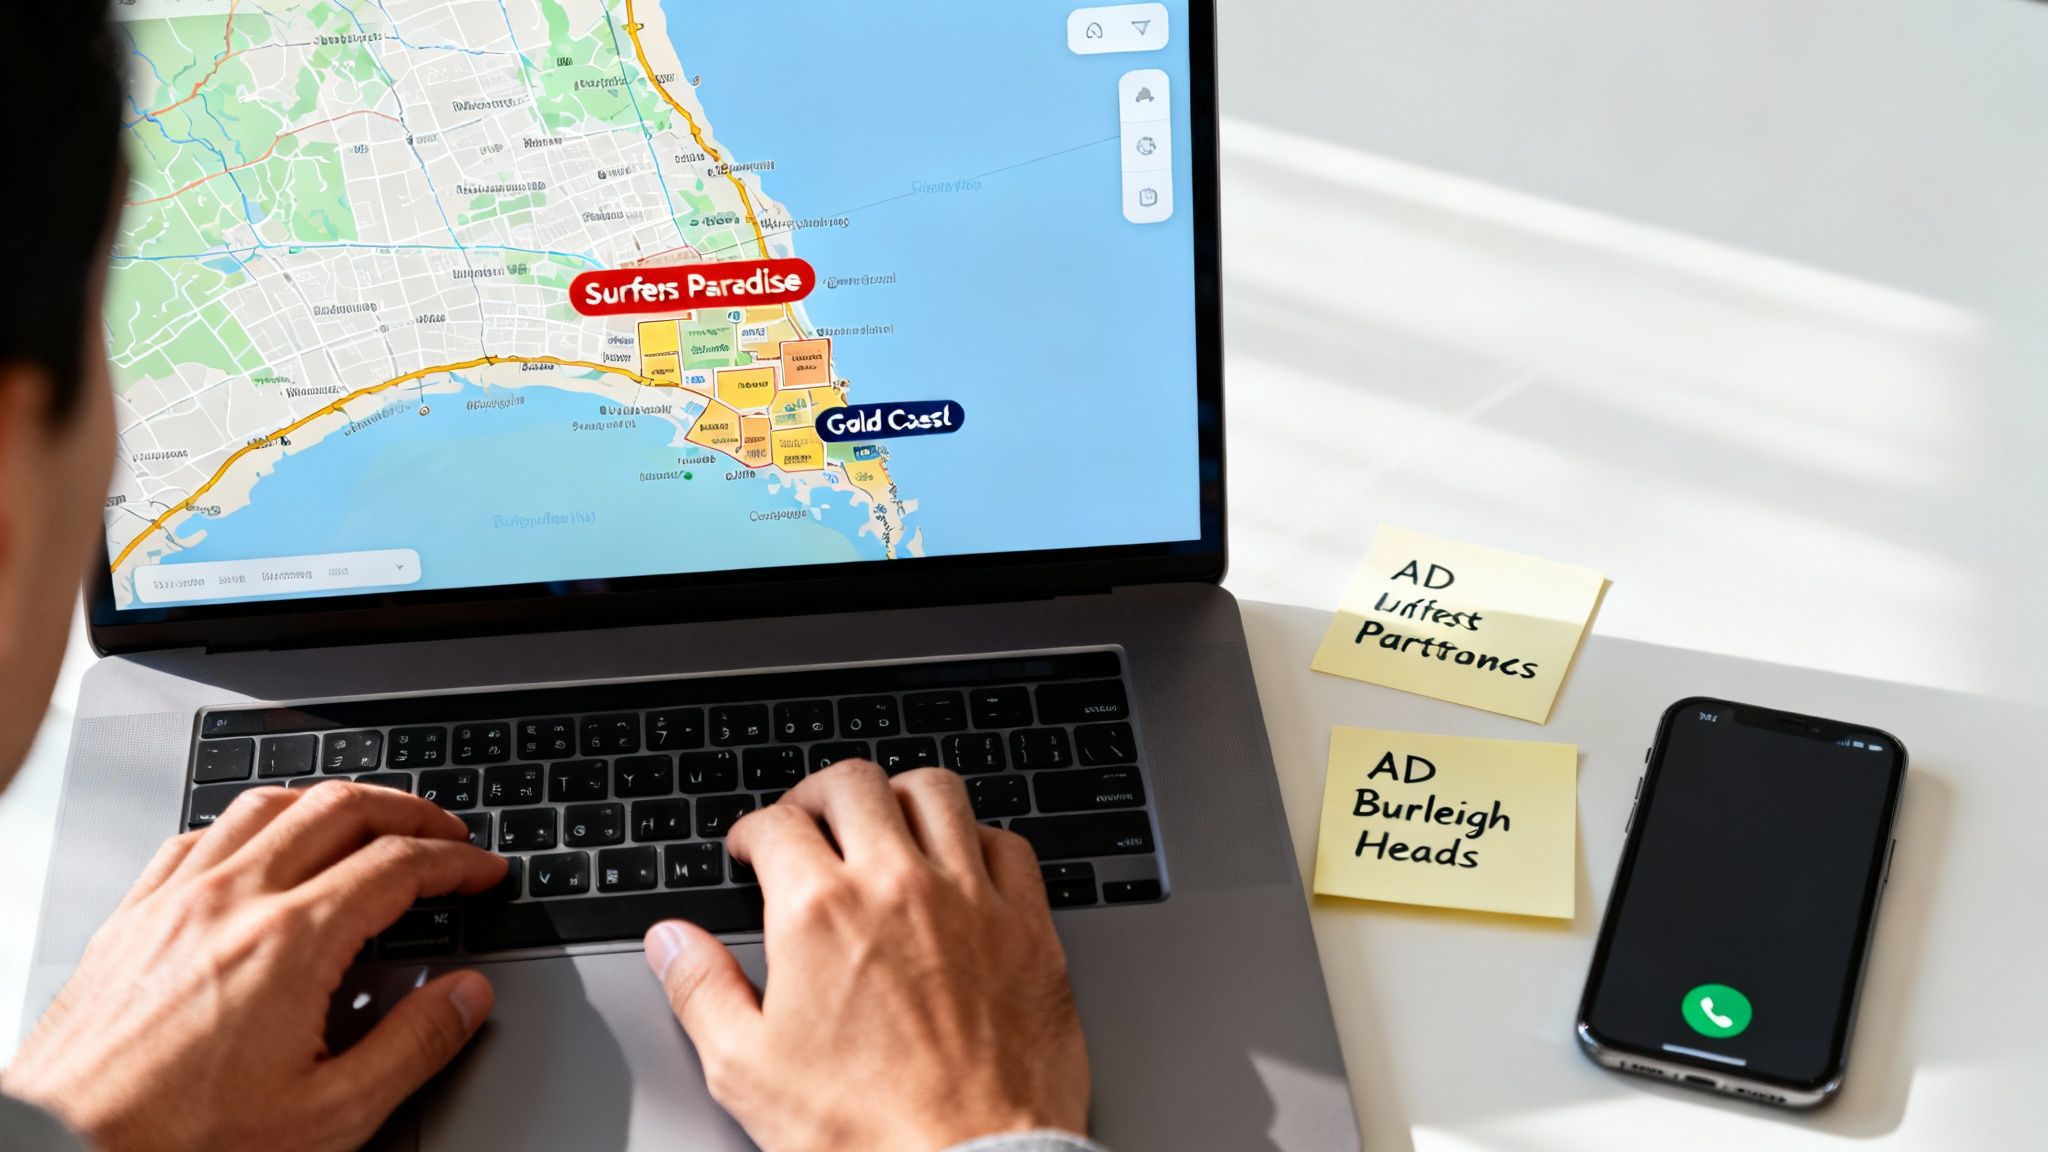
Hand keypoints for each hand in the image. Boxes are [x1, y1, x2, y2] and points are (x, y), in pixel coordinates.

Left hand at [1, 783, 507, 1151]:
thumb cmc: (180, 1144)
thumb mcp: (328, 1116)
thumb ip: (412, 1047)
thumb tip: (467, 995)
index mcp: (290, 943)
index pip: (398, 865)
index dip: (456, 861)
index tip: (482, 871)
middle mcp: (232, 901)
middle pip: (340, 809)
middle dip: (409, 812)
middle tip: (444, 835)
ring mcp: (174, 900)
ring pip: (267, 805)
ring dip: (332, 803)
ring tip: (367, 822)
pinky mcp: (130, 917)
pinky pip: (197, 835)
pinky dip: (250, 825)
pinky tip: (262, 848)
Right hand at [645, 762, 1089, 1151]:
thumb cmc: (865, 1134)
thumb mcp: (748, 1070)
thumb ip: (701, 989)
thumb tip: (671, 942)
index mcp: (819, 912)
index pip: (777, 823)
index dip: (752, 830)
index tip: (751, 848)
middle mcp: (897, 885)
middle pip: (854, 783)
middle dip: (818, 794)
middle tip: (808, 820)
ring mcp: (970, 898)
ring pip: (935, 792)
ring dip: (898, 797)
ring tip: (883, 822)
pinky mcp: (1027, 925)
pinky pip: (1007, 844)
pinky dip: (978, 839)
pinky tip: (961, 865)